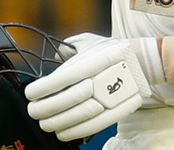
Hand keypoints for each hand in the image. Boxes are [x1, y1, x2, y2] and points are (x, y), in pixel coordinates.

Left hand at [24, 35, 163, 141]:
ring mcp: (107, 99)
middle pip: (62, 101)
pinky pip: (90, 128)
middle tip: (33, 110)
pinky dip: (72, 132)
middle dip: (42, 109)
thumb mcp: (90, 41)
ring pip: (74, 118)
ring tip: (45, 122)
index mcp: (88, 63)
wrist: (143, 62)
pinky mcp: (114, 112)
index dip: (39, 90)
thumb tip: (55, 54)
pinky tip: (62, 132)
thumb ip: (70, 46)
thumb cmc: (114, 51)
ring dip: (54, 123)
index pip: (56, 81)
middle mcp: (96, 82)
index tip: (30, 93)